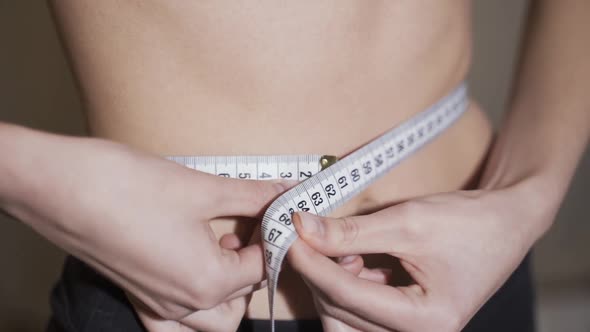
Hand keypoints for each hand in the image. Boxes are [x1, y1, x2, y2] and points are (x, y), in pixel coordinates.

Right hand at [5, 138, 285, 330]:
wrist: (61, 187)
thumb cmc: (129, 187)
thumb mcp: (204, 189)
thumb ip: (254, 195)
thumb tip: (287, 192)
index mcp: (208, 282)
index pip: (263, 267)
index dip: (273, 234)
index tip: (273, 208)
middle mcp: (185, 304)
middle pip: (242, 294)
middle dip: (254, 258)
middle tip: (250, 221)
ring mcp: (158, 305)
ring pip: (214, 317)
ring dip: (230, 287)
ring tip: (222, 243)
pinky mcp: (137, 296)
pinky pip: (174, 323)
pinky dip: (193, 311)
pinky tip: (193, 275)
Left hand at [288, 184, 547, 331]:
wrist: (505, 223)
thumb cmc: (469, 223)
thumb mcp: (407, 221)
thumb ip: (350, 231)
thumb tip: (302, 229)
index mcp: (427, 320)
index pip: (348, 295)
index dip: (313, 265)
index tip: (289, 238)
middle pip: (342, 312)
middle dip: (320, 274)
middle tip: (308, 239)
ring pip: (346, 317)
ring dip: (332, 283)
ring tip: (342, 251)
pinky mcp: (404, 320)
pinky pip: (360, 312)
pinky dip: (348, 285)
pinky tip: (354, 260)